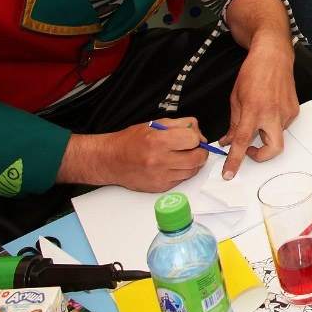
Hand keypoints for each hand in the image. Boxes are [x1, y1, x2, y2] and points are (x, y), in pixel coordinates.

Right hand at [59, 118, 207, 190]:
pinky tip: (171, 165)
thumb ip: (180, 124)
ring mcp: (159, 176)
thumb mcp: (155, 124)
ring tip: (181, 156)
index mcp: (158, 140)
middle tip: (193, 148)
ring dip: (192, 163)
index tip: (192, 137)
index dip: (196, 137)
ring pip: (192, 171)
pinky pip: (181, 180)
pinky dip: (181, 172)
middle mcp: (159, 160)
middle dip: (200, 151)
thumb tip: (198, 133)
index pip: (193, 139)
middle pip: (197, 158)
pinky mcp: (159, 187)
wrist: (111, 160)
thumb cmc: (131, 141)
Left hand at [218, 42, 301, 178]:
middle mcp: (272, 113)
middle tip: (250, 151)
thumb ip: (233, 123)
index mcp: (253, 110)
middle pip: (272, 149)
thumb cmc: (253, 72)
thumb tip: (229, 141)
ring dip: (266, 133)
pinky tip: (269, 107)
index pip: (243, 141)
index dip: (235, 160)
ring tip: (259, 115)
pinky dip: (273, 123)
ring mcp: (286, 112)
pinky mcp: (294, 110)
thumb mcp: (236, 98)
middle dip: (261, 156)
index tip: (229, 173)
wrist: (273, 56)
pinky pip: (282, 125)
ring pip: (276, 136)